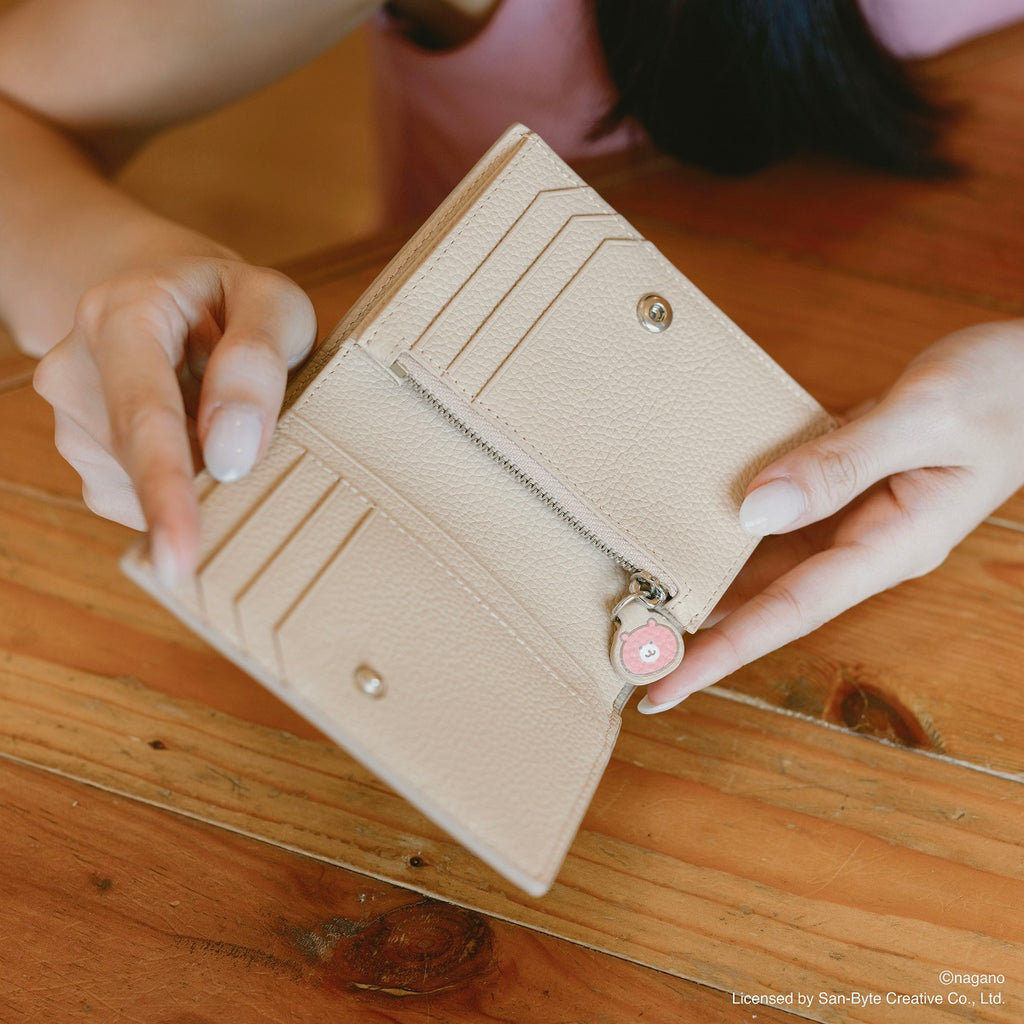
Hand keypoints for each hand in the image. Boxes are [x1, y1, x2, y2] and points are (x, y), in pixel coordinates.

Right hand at [33, 256, 316, 585]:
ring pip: (147, 493)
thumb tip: (232, 452)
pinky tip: (194, 438)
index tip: (180, 555)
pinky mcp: (87, 465)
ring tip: (213, 412)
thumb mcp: (272, 302)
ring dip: (200, 476)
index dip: (166, 490)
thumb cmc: (230, 302)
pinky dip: (185, 490)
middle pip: (147, 464)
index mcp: (122, 314)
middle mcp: (77, 368)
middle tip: (260, 444)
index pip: (143, 415)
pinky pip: (144, 506)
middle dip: (210, 481)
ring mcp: (71, 422)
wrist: (171, 298)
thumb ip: (257, 360)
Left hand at [639, 321, 1023, 712]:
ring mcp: (854, 521)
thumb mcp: (926, 416)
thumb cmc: (1002, 389)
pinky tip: (687, 534)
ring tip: (638, 607)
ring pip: (766, 566)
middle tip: (626, 653)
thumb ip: (842, 463)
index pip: (790, 612)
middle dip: (701, 632)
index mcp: (893, 544)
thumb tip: (755, 510)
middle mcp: (866, 546)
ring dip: (709, 585)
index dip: (723, 651)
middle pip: (768, 601)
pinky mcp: (844, 493)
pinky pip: (778, 522)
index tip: (662, 684)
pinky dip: (730, 533)